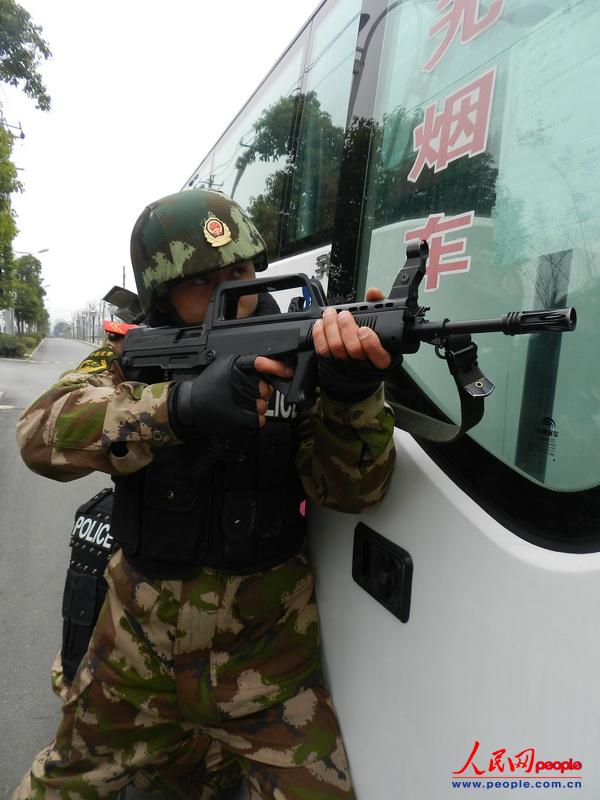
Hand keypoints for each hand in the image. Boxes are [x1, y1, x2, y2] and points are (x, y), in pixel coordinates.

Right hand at [168, 355, 292, 438]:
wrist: (191, 406)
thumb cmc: (209, 385)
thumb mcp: (224, 365)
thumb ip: (245, 365)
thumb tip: (268, 366)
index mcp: (236, 366)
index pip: (261, 363)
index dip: (277, 367)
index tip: (288, 371)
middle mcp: (240, 382)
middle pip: (266, 387)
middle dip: (260, 391)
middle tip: (244, 393)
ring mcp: (242, 400)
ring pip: (264, 404)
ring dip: (256, 406)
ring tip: (239, 404)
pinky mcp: (242, 417)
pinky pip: (260, 418)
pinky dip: (254, 418)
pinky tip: (240, 413)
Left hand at [312, 287, 400, 403]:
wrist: (358, 370)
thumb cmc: (371, 345)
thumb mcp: (382, 328)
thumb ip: (379, 309)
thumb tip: (374, 292)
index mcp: (382, 359)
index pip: (379, 356)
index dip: (371, 343)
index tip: (364, 330)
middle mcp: (364, 367)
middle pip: (354, 349)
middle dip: (347, 328)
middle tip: (344, 315)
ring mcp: (345, 368)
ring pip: (336, 348)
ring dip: (331, 327)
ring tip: (331, 314)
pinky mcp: (329, 366)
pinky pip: (322, 350)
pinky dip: (320, 334)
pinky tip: (321, 323)